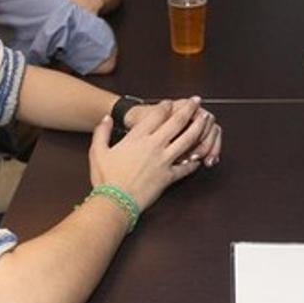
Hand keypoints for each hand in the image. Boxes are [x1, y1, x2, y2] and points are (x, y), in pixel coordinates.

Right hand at [87, 98, 214, 210]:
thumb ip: (101, 131)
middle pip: (177, 122)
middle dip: (189, 109)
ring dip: (198, 127)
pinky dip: (194, 161)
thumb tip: (107, 118)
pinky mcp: (169, 177)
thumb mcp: (97, 151)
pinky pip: (186, 167)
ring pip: (187, 140)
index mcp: (137, 138)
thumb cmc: (105, 178)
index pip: (156, 115)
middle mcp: (154, 146)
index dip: (165, 106)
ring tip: (206, 119)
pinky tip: (200, 156)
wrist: (114, 202)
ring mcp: (164, 161)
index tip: (170, 102)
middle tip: (196, 101)